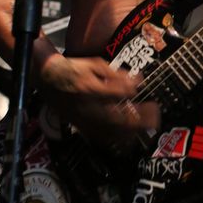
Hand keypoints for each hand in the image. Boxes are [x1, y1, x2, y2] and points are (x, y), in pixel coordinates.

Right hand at [38, 53, 159, 141]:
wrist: (48, 78)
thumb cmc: (73, 69)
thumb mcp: (95, 64)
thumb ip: (116, 74)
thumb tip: (137, 82)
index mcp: (88, 87)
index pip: (114, 93)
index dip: (130, 92)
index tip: (142, 88)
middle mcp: (85, 107)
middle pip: (116, 119)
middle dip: (138, 120)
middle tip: (154, 115)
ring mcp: (82, 119)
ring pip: (110, 132)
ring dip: (132, 131)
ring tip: (147, 126)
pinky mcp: (80, 126)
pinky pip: (101, 137)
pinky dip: (118, 139)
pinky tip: (130, 137)